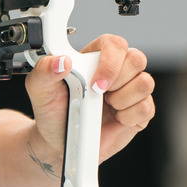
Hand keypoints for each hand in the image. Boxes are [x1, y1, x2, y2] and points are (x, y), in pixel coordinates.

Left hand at [23, 34, 154, 165]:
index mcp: (95, 57)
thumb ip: (44, 70)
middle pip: (137, 59)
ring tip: (106, 107)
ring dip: (123, 99)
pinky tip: (115, 119)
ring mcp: (130, 91)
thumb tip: (60, 62)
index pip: (115, 44)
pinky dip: (129, 116)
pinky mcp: (139, 111)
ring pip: (146, 83)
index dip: (110, 61)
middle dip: (118, 81)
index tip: (96, 83)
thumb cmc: (53, 111)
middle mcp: (117, 71)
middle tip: (99, 94)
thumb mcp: (39, 89)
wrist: (59, 142)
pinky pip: (147, 108)